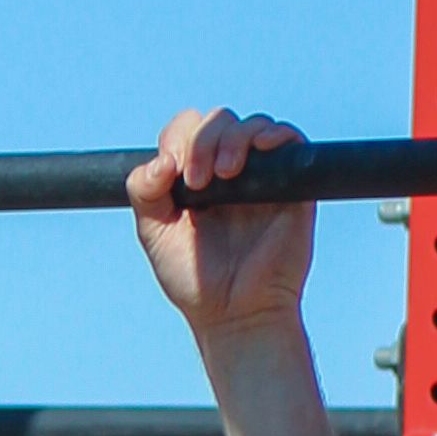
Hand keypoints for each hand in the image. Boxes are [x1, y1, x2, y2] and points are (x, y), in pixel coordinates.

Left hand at [127, 105, 313, 351]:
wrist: (235, 314)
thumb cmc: (196, 280)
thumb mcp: (155, 234)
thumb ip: (144, 194)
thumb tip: (159, 162)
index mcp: (195, 175)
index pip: (186, 129)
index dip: (179, 140)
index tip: (173, 176)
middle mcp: (229, 169)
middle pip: (217, 121)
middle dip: (203, 141)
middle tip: (198, 182)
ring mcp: (262, 174)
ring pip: (251, 125)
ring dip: (233, 139)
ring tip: (226, 175)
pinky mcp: (292, 185)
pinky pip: (289, 139)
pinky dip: (275, 135)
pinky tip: (261, 149)